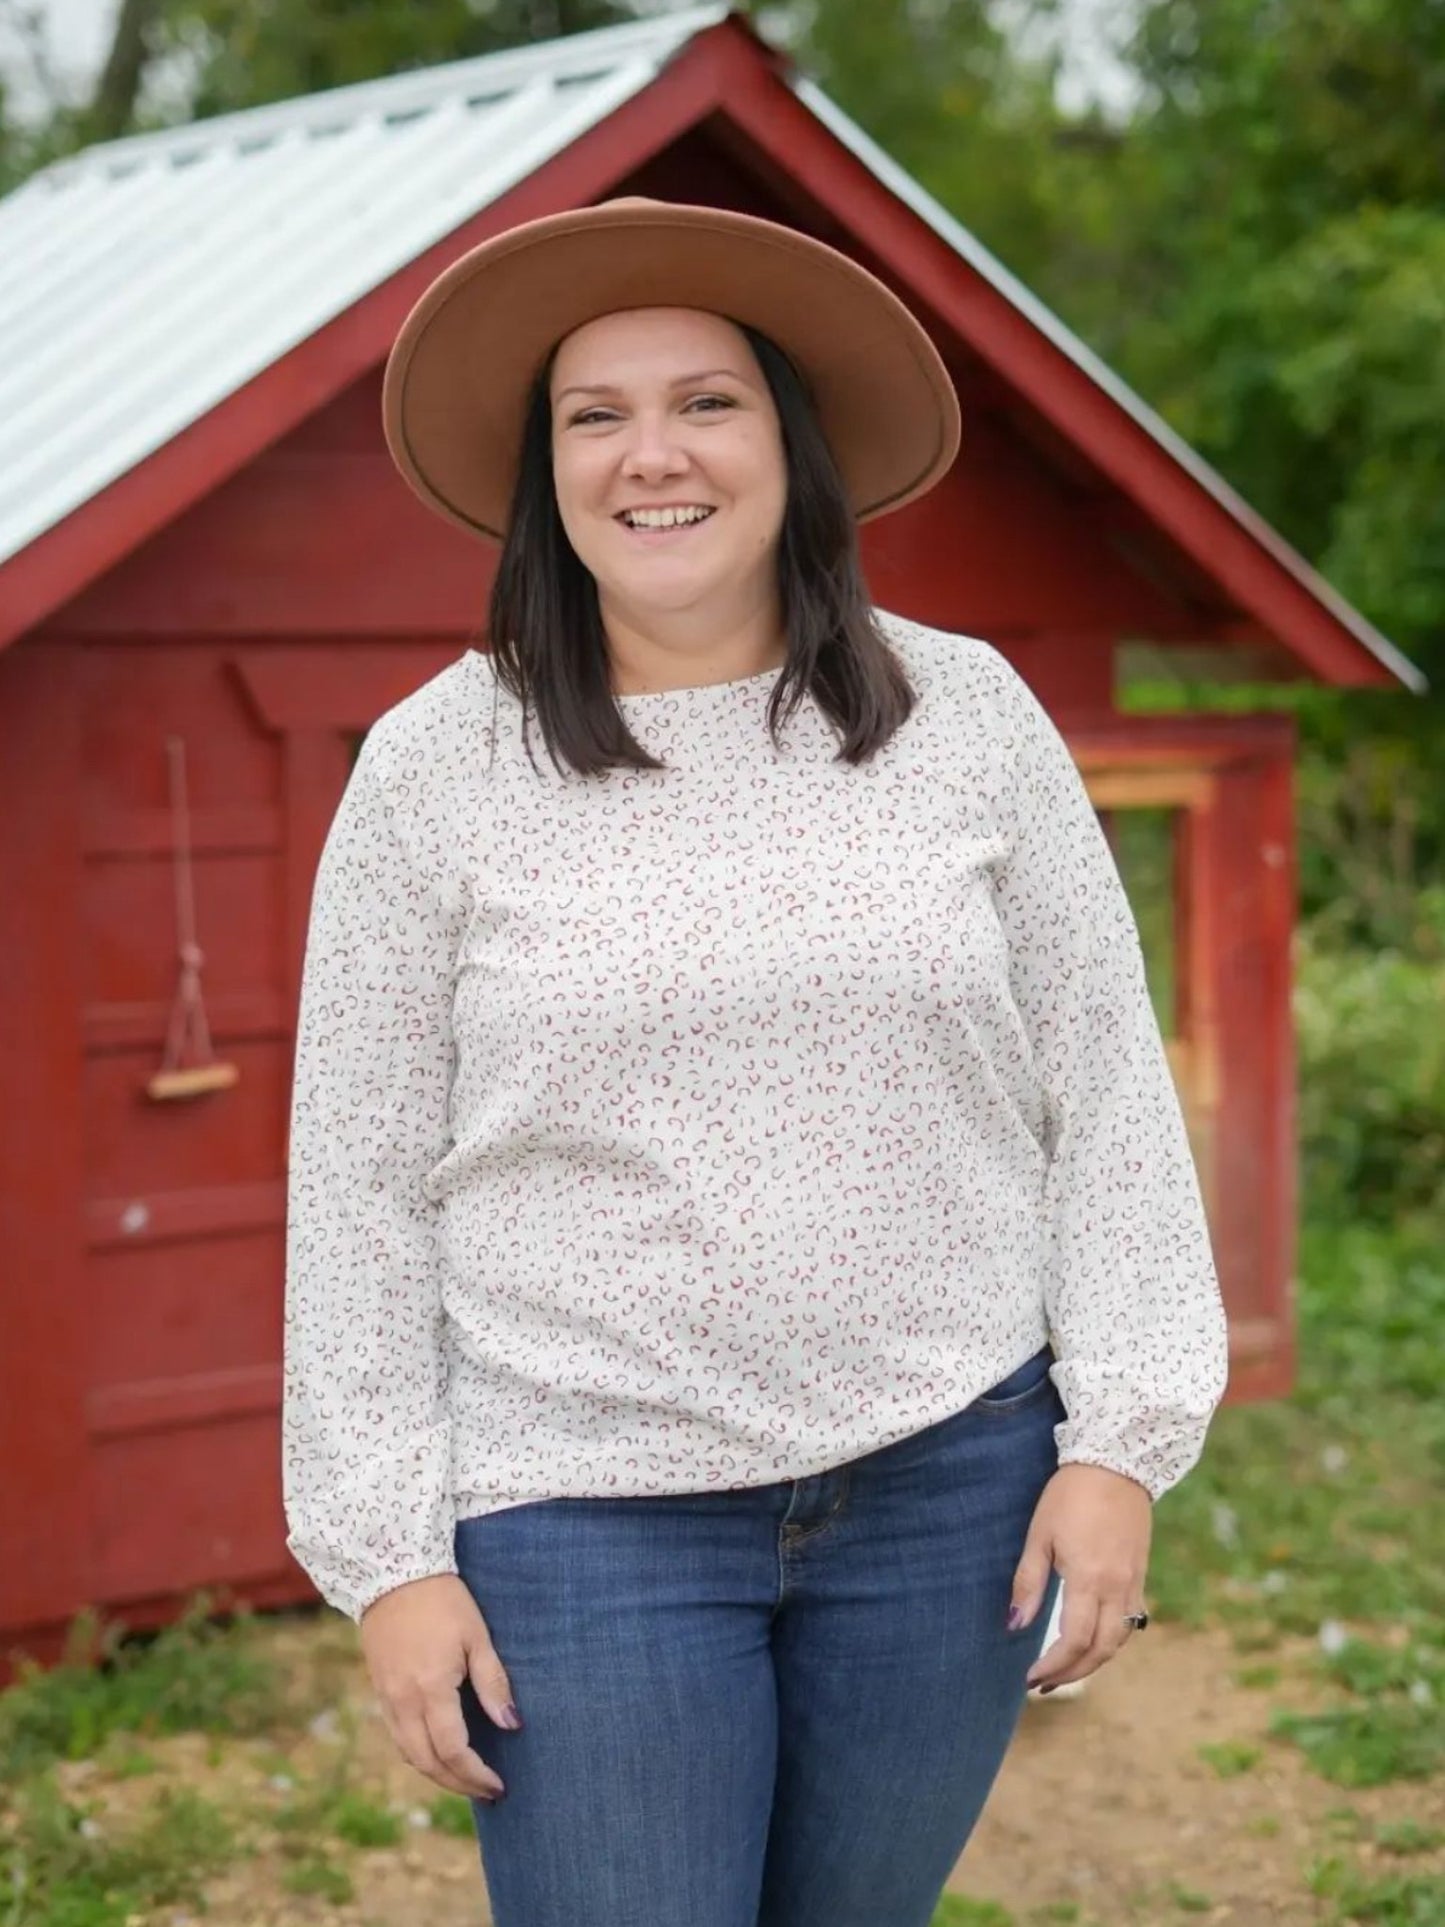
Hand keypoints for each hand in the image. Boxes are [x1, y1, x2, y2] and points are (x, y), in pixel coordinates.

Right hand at [358, 1573, 518, 1799]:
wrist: (391, 1572)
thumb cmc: (442, 1600)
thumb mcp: (476, 1636)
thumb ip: (492, 1683)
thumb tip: (511, 1725)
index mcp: (430, 1689)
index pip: (453, 1751)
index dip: (477, 1774)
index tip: (500, 1785)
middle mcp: (403, 1702)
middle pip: (428, 1763)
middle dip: (458, 1784)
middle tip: (486, 1791)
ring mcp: (387, 1698)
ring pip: (410, 1754)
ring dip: (437, 1774)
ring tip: (466, 1779)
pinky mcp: (380, 1690)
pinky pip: (398, 1737)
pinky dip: (419, 1754)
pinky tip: (438, 1753)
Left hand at [1010, 1463, 1152, 1691]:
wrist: (1116, 1462)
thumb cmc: (1070, 1494)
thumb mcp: (1039, 1534)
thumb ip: (1028, 1582)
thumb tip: (1015, 1625)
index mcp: (1088, 1578)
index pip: (1074, 1641)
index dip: (1052, 1666)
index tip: (1030, 1677)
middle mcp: (1117, 1587)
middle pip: (1101, 1651)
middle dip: (1072, 1674)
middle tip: (1044, 1684)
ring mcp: (1133, 1582)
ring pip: (1120, 1640)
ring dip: (1093, 1662)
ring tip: (1065, 1670)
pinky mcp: (1140, 1575)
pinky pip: (1130, 1621)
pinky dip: (1111, 1640)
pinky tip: (1091, 1642)